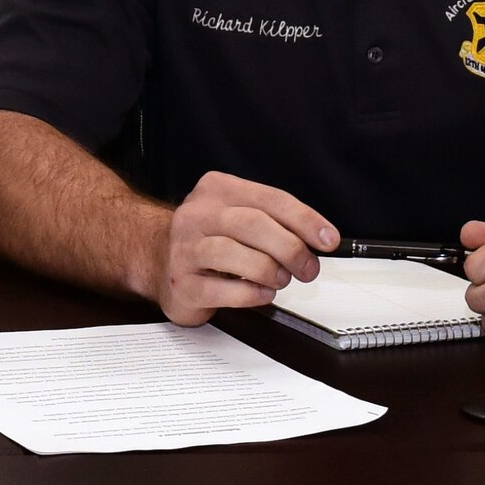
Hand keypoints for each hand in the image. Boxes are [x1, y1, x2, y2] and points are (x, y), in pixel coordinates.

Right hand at [151, 171, 337, 325]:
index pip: (269, 199)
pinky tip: (260, 293)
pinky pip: (222, 289)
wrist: (156, 259)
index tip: (328, 239)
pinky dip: (251, 294)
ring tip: (279, 280)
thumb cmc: (208, 240)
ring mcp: (184, 249)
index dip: (305, 220)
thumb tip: (320, 239)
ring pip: (235, 255)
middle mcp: (196, 215)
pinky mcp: (180, 283)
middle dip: (291, 249)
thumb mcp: (239, 217)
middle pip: (253, 224)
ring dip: (269, 272)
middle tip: (307, 268)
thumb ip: (276, 223)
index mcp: (217, 190)